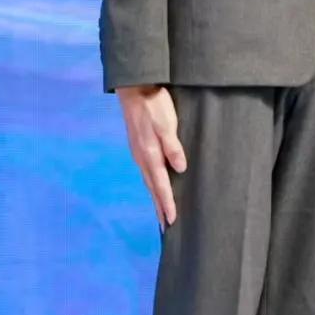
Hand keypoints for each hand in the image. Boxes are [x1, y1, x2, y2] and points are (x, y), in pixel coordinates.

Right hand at [116, 84, 186, 231]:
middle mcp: (142, 157)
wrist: (134, 87)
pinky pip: (146, 171)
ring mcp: (138, 152)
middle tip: (166, 227)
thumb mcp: (167, 123)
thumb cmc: (154, 104)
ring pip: (148, 181)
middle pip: (152, 188)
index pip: (161, 185)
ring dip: (155, 197)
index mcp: (150, 154)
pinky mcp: (138, 146)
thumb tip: (180, 169)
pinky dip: (151, 183)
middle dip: (159, 207)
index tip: (172, 222)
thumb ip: (173, 146)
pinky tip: (154, 184)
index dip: (167, 203)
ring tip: (161, 212)